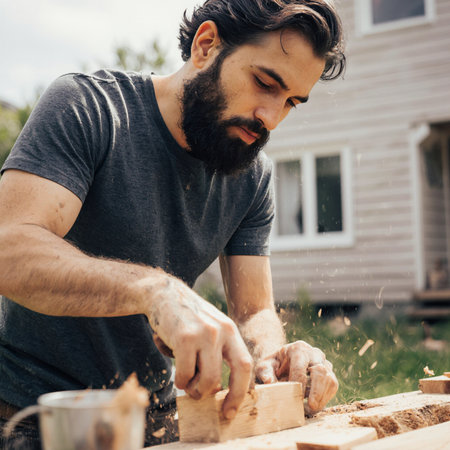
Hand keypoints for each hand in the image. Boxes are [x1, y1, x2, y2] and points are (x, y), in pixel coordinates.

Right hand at [146, 276, 252, 419]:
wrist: (164, 294)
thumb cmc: (186, 319)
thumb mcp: (209, 330)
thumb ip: (216, 354)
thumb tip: (217, 391)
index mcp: (230, 331)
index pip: (245, 365)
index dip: (239, 391)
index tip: (230, 411)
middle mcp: (222, 331)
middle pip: (226, 377)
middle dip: (214, 396)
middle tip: (200, 398)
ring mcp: (204, 334)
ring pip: (207, 380)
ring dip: (193, 389)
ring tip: (185, 381)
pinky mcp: (185, 338)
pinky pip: (185, 374)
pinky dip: (179, 380)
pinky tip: (175, 369)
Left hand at [254, 340, 337, 413]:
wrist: (282, 364)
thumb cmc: (273, 366)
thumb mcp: (264, 366)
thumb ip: (265, 372)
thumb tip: (269, 381)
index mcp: (297, 348)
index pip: (301, 364)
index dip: (299, 381)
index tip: (294, 395)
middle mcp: (313, 353)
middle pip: (320, 370)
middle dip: (316, 391)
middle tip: (309, 407)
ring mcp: (324, 362)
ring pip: (329, 379)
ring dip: (322, 397)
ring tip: (311, 409)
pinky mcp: (329, 373)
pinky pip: (333, 385)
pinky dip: (326, 398)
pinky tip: (316, 406)